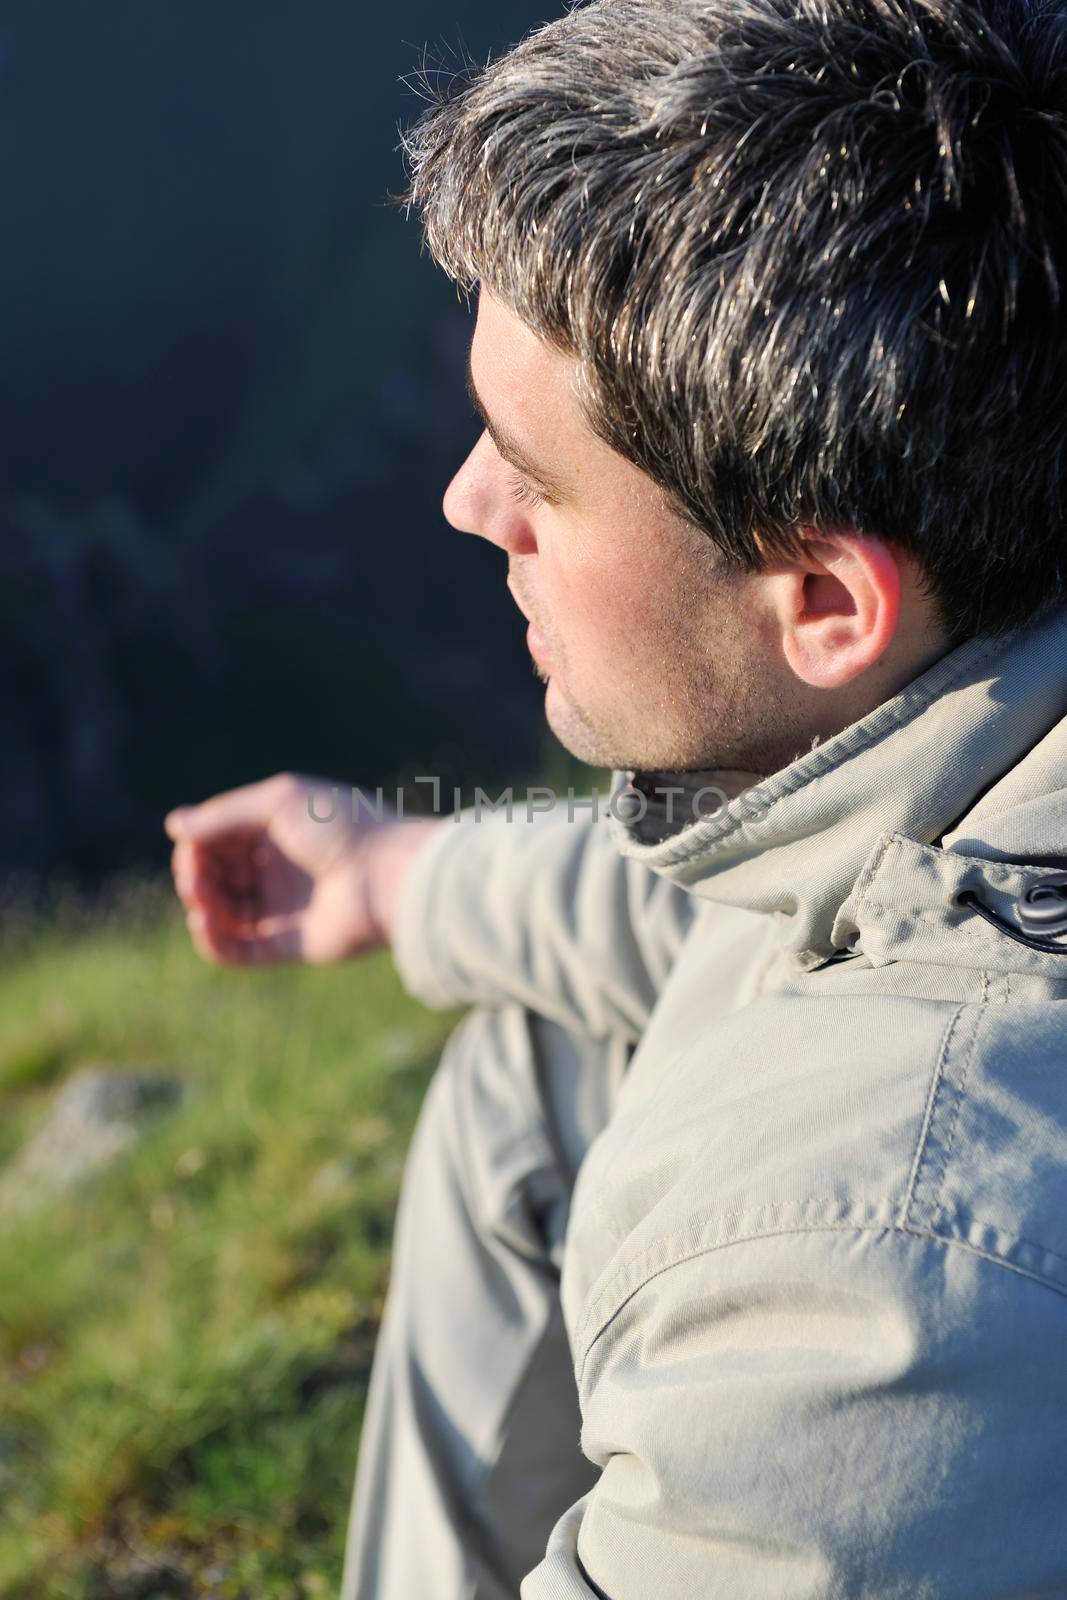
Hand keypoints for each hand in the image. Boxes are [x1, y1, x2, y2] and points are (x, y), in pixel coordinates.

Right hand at [164, 773, 438, 965]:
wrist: (388, 874)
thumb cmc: (340, 827)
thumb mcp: (277, 803)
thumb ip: (223, 815)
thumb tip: (173, 825)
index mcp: (278, 831)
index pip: (220, 839)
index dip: (198, 843)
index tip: (191, 843)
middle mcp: (278, 870)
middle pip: (216, 876)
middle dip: (195, 874)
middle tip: (194, 875)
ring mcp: (283, 910)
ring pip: (223, 913)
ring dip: (201, 905)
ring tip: (200, 899)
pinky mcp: (288, 946)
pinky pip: (239, 951)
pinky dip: (214, 942)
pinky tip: (203, 924)